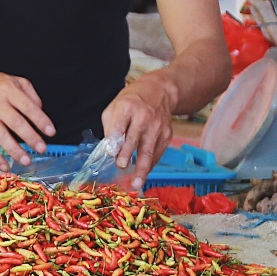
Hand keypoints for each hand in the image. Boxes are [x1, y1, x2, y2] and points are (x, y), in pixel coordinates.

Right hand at [0, 68, 53, 170]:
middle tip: (42, 148)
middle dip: (30, 137)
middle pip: (15, 123)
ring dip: (14, 150)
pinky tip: (5, 166)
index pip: (28, 107)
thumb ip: (30, 94)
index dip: (40, 120)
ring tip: (27, 160)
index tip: (51, 132)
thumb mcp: (13, 80)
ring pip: (0, 136)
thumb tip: (41, 111)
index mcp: (8, 90)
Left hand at [102, 75, 176, 189]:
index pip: (120, 125)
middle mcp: (144, 117)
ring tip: (136, 183)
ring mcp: (157, 127)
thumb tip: (109, 151)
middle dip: (128, 154)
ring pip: (148, 150)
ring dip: (142, 168)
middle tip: (121, 166)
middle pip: (135, 139)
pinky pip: (156, 153)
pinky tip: (142, 175)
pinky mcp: (167, 135)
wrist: (159, 92)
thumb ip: (110, 128)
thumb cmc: (130, 102)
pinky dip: (149, 166)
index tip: (111, 152)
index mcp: (126, 107)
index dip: (116, 139)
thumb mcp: (114, 107)